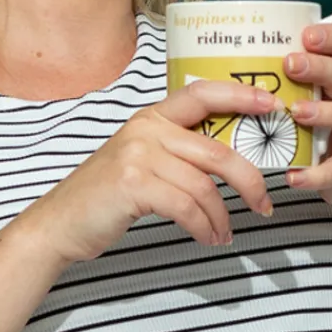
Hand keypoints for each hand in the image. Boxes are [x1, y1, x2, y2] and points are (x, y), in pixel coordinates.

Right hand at [22, 81, 281, 265]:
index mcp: (151, 118)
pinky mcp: (133, 184)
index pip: (203, 94)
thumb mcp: (140, 161)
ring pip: (204, 186)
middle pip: (217, 152)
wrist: (59, 223)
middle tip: (264, 205)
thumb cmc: (105, 197)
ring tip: (224, 234)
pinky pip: (187, 207)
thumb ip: (175, 152)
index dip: (241, 96)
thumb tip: (227, 163)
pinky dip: (204, 227)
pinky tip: (207, 238)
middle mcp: (146, 130)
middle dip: (250, 181)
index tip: (272, 105)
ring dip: (222, 216)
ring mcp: (138, 156)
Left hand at [283, 22, 331, 218]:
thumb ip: (278, 87)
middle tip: (291, 64)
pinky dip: (316, 173)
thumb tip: (227, 67)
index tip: (307, 35)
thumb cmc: (318, 132)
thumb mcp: (303, 102)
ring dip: (327, 112)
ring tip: (298, 113)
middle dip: (319, 66)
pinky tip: (293, 175)